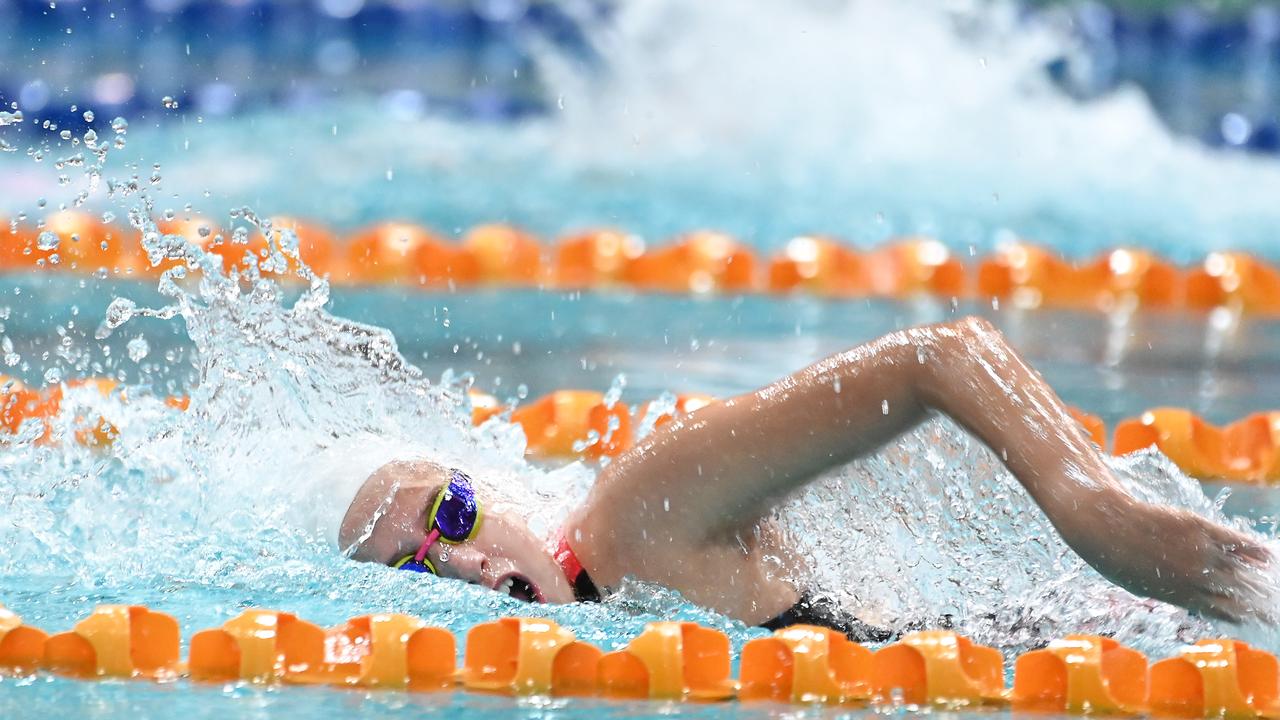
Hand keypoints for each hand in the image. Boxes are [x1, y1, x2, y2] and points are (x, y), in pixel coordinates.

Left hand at [1077, 500, 1271, 622]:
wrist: (1105, 526)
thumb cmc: (1116, 558)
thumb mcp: (1143, 586)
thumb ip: (1172, 593)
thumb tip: (1192, 599)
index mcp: (1182, 596)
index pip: (1224, 611)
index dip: (1244, 615)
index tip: (1256, 618)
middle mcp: (1196, 578)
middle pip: (1240, 593)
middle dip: (1260, 602)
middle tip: (1273, 608)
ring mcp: (1199, 552)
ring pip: (1241, 567)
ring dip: (1260, 577)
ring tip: (1272, 582)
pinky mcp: (1199, 528)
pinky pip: (1234, 541)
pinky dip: (1253, 549)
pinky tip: (1266, 556)